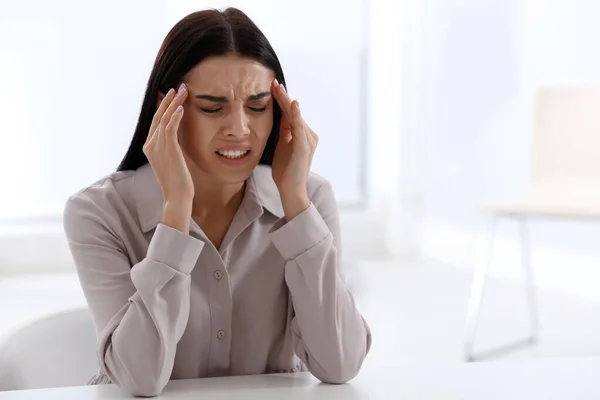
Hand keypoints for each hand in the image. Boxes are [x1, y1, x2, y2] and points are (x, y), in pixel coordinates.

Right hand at [143, 83, 192, 230]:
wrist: (177, 197)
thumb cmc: (178, 182)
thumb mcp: (173, 160)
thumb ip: (172, 147)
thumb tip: (178, 139)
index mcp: (150, 147)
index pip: (156, 121)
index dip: (163, 106)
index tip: (171, 94)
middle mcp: (150, 145)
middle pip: (158, 116)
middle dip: (168, 100)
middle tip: (178, 86)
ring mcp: (157, 147)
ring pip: (164, 119)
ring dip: (174, 103)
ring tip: (183, 91)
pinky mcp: (167, 150)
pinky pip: (169, 128)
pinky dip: (175, 116)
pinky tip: (181, 107)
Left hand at [271, 79, 318, 218]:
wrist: (291, 189)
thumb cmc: (286, 171)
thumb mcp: (283, 145)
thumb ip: (285, 131)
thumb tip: (282, 115)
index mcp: (302, 135)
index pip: (291, 113)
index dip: (282, 100)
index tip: (273, 86)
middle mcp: (309, 135)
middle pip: (293, 112)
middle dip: (284, 97)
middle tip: (274, 82)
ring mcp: (308, 140)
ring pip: (296, 116)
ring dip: (287, 101)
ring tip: (278, 88)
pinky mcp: (305, 147)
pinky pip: (299, 128)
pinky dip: (296, 115)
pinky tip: (293, 104)